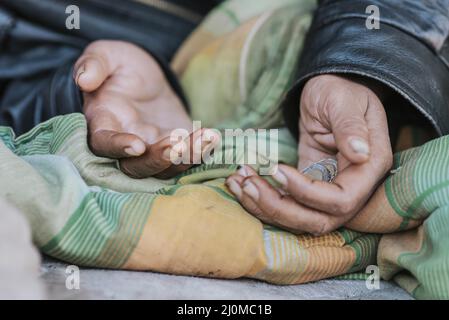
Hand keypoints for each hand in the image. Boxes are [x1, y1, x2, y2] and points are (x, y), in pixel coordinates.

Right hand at [74, 40, 214, 177]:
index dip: (118, 147)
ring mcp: (152, 148)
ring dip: (185, 157)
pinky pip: (187, 157)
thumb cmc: (121, 66)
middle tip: (179, 143)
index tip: (137, 146)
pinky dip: (201, 152)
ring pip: (165, 167)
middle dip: (158, 159)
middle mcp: (126, 142)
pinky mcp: (175, 147)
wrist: (146, 77)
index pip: (104, 143)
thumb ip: (95, 63)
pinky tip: (213, 137)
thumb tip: (84, 79)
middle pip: (137, 167)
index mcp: (104, 122)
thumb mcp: (107, 55)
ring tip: (206, 137)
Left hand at [226, 75, 392, 234]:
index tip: (278, 170)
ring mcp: (328, 189)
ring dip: (265, 206)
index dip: (307, 193)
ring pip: (299, 217)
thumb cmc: (341, 90)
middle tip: (248, 184)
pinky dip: (262, 198)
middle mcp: (352, 186)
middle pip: (318, 220)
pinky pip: (287, 202)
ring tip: (237, 182)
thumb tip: (361, 154)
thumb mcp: (344, 101)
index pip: (341, 199)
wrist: (329, 89)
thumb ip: (351, 127)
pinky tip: (239, 183)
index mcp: (369, 167)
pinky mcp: (308, 186)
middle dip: (279, 208)